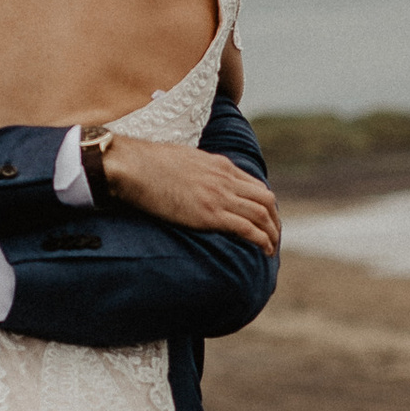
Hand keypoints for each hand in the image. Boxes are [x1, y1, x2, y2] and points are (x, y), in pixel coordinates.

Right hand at [98, 137, 279, 255]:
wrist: (135, 166)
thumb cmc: (148, 163)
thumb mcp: (182, 159)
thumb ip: (196, 170)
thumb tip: (192, 179)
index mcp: (220, 165)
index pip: (254, 184)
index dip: (264, 204)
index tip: (263, 219)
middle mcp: (225, 179)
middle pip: (265, 199)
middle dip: (274, 219)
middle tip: (273, 235)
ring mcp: (219, 196)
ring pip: (262, 214)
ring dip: (272, 233)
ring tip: (272, 248)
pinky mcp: (210, 214)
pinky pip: (248, 228)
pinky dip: (262, 240)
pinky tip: (265, 251)